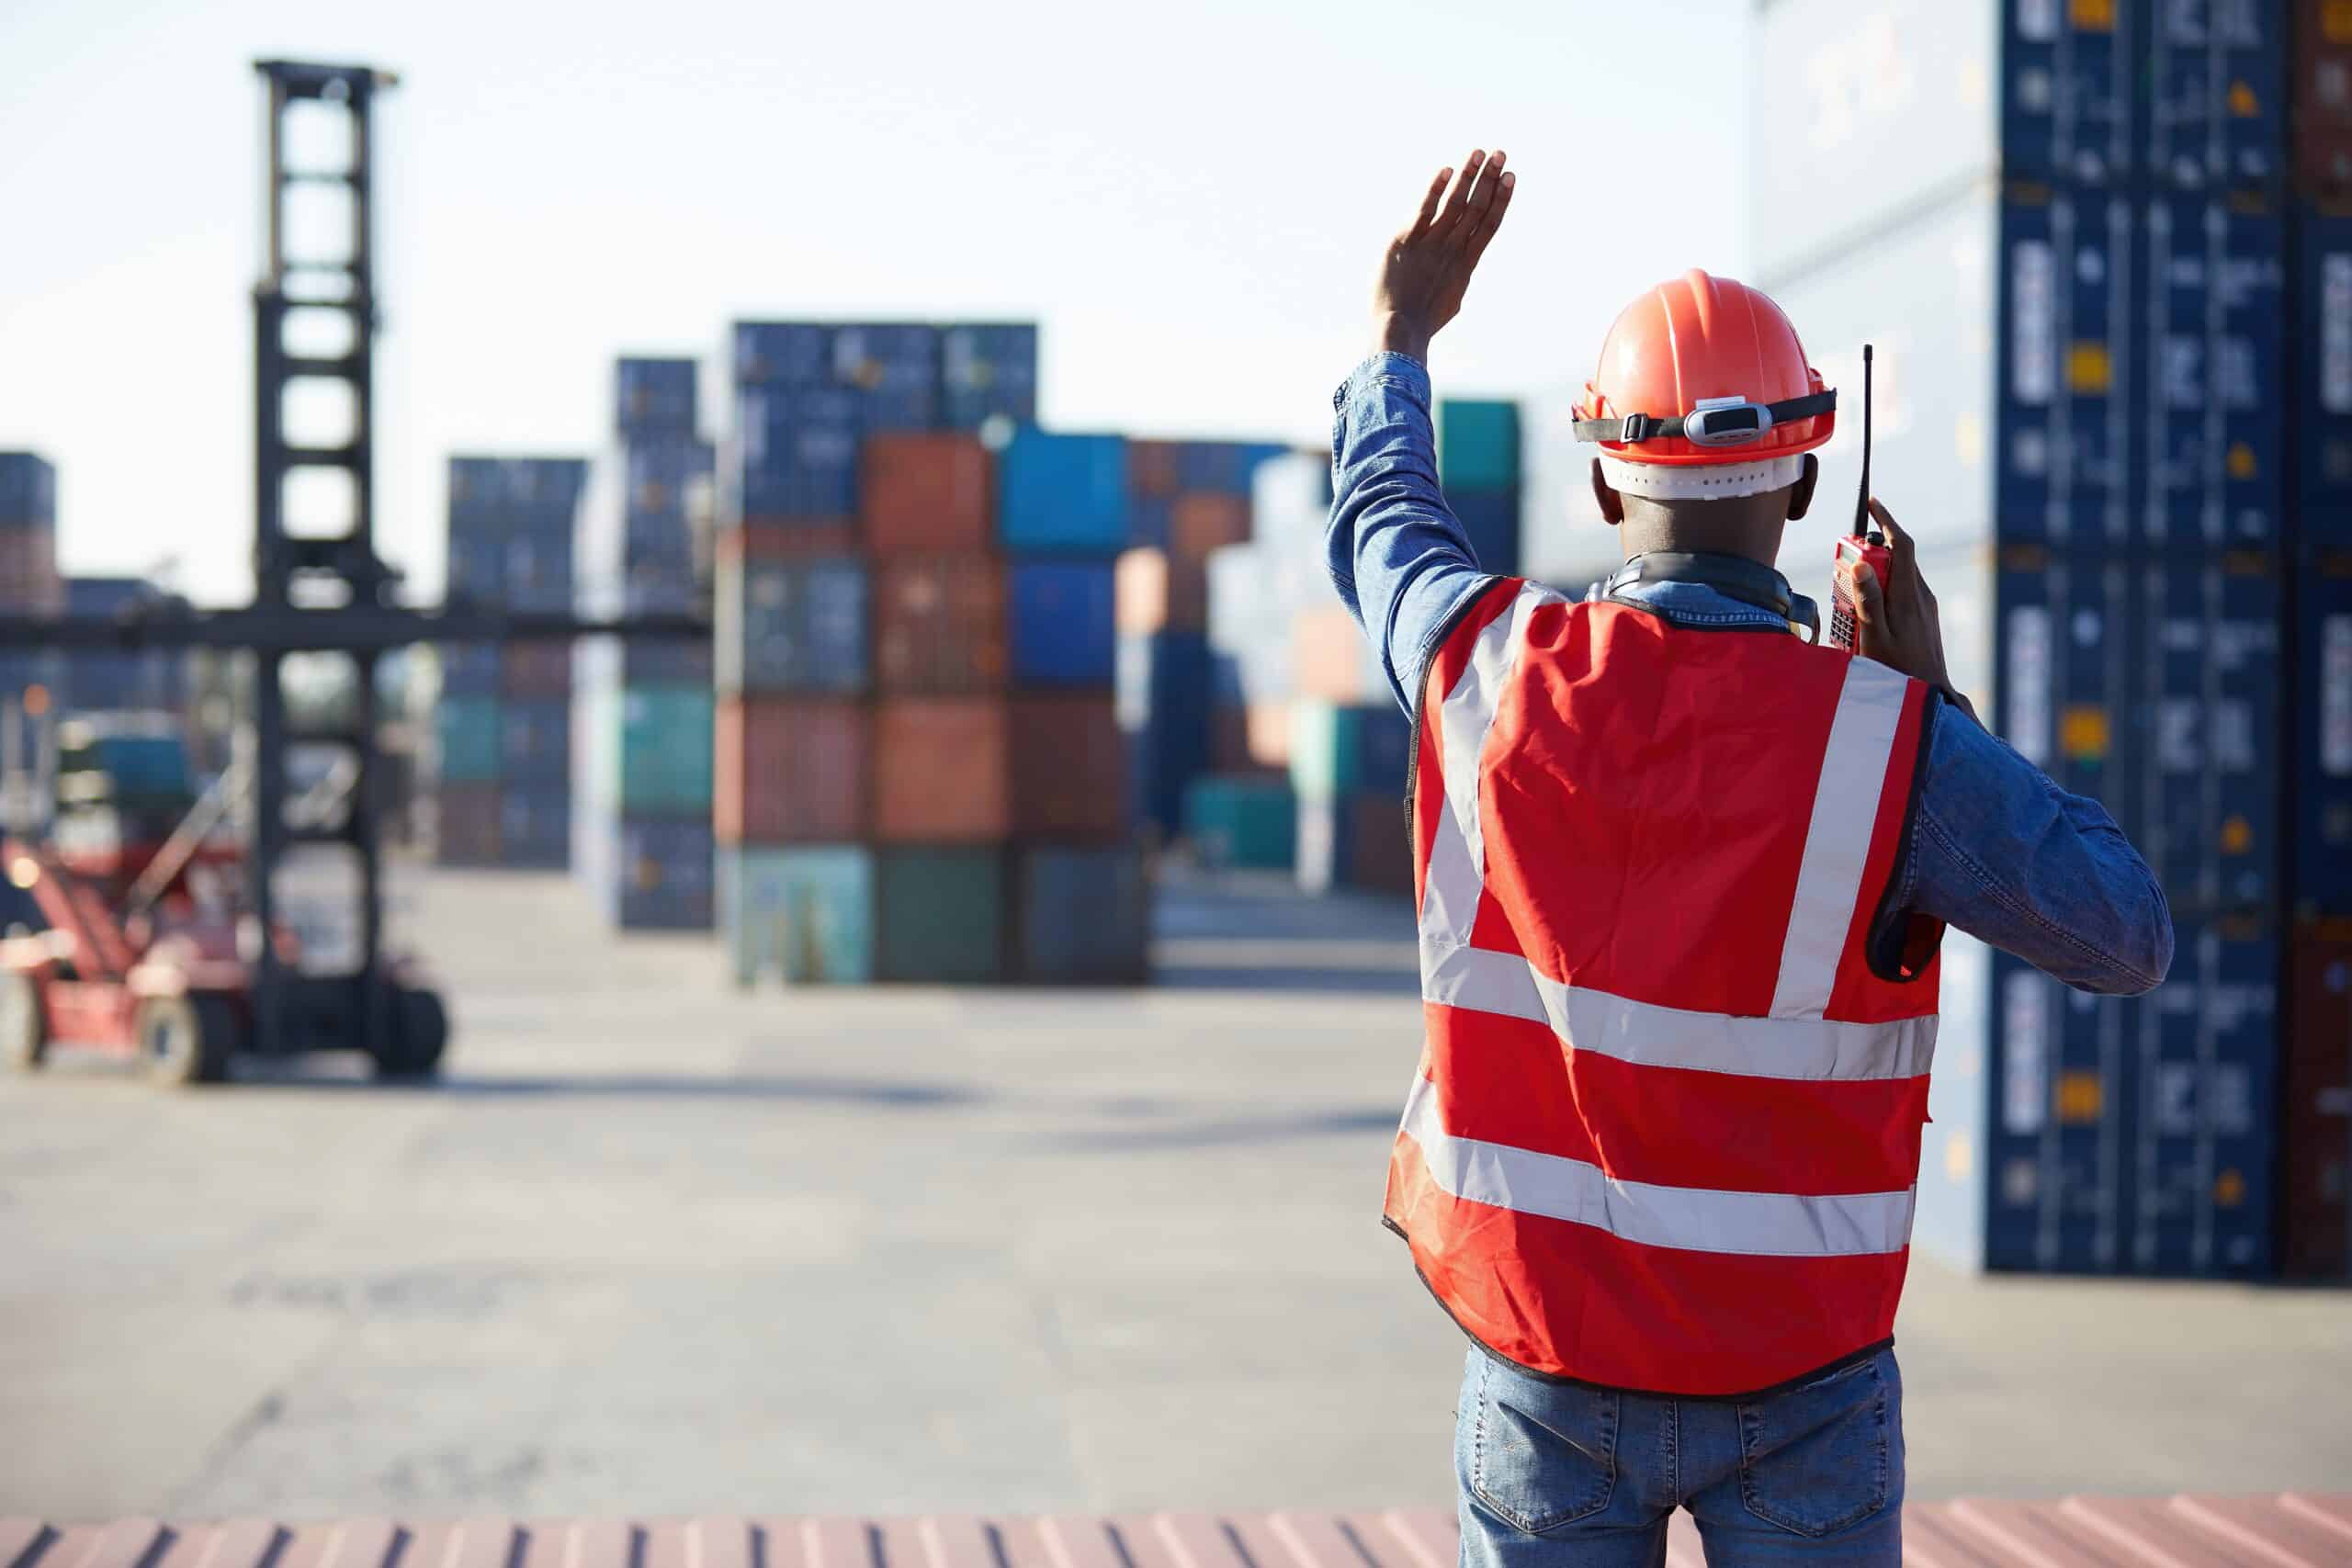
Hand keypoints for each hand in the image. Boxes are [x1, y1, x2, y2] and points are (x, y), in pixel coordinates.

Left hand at [1372, 149, 1514, 361]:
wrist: (1400, 330)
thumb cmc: (1424, 321)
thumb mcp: (1451, 300)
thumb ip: (1458, 277)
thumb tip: (1462, 268)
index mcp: (1467, 263)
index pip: (1490, 223)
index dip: (1502, 198)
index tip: (1511, 176)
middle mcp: (1453, 249)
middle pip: (1477, 207)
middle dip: (1490, 178)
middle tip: (1500, 153)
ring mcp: (1431, 243)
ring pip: (1455, 203)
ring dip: (1468, 176)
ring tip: (1479, 152)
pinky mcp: (1406, 241)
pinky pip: (1424, 210)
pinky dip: (1436, 189)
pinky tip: (1447, 170)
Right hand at [1841, 498, 1980, 722]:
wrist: (1929, 695)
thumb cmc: (1898, 670)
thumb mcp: (1875, 636)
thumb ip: (1867, 600)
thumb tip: (1860, 564)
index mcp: (1909, 595)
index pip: (1902, 545)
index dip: (1887, 520)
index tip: (1873, 504)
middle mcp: (1921, 594)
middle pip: (1897, 558)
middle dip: (1871, 552)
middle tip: (1845, 561)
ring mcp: (1926, 605)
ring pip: (1900, 575)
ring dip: (1876, 573)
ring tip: (1851, 594)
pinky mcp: (1926, 616)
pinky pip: (1903, 591)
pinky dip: (1884, 590)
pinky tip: (1869, 613)